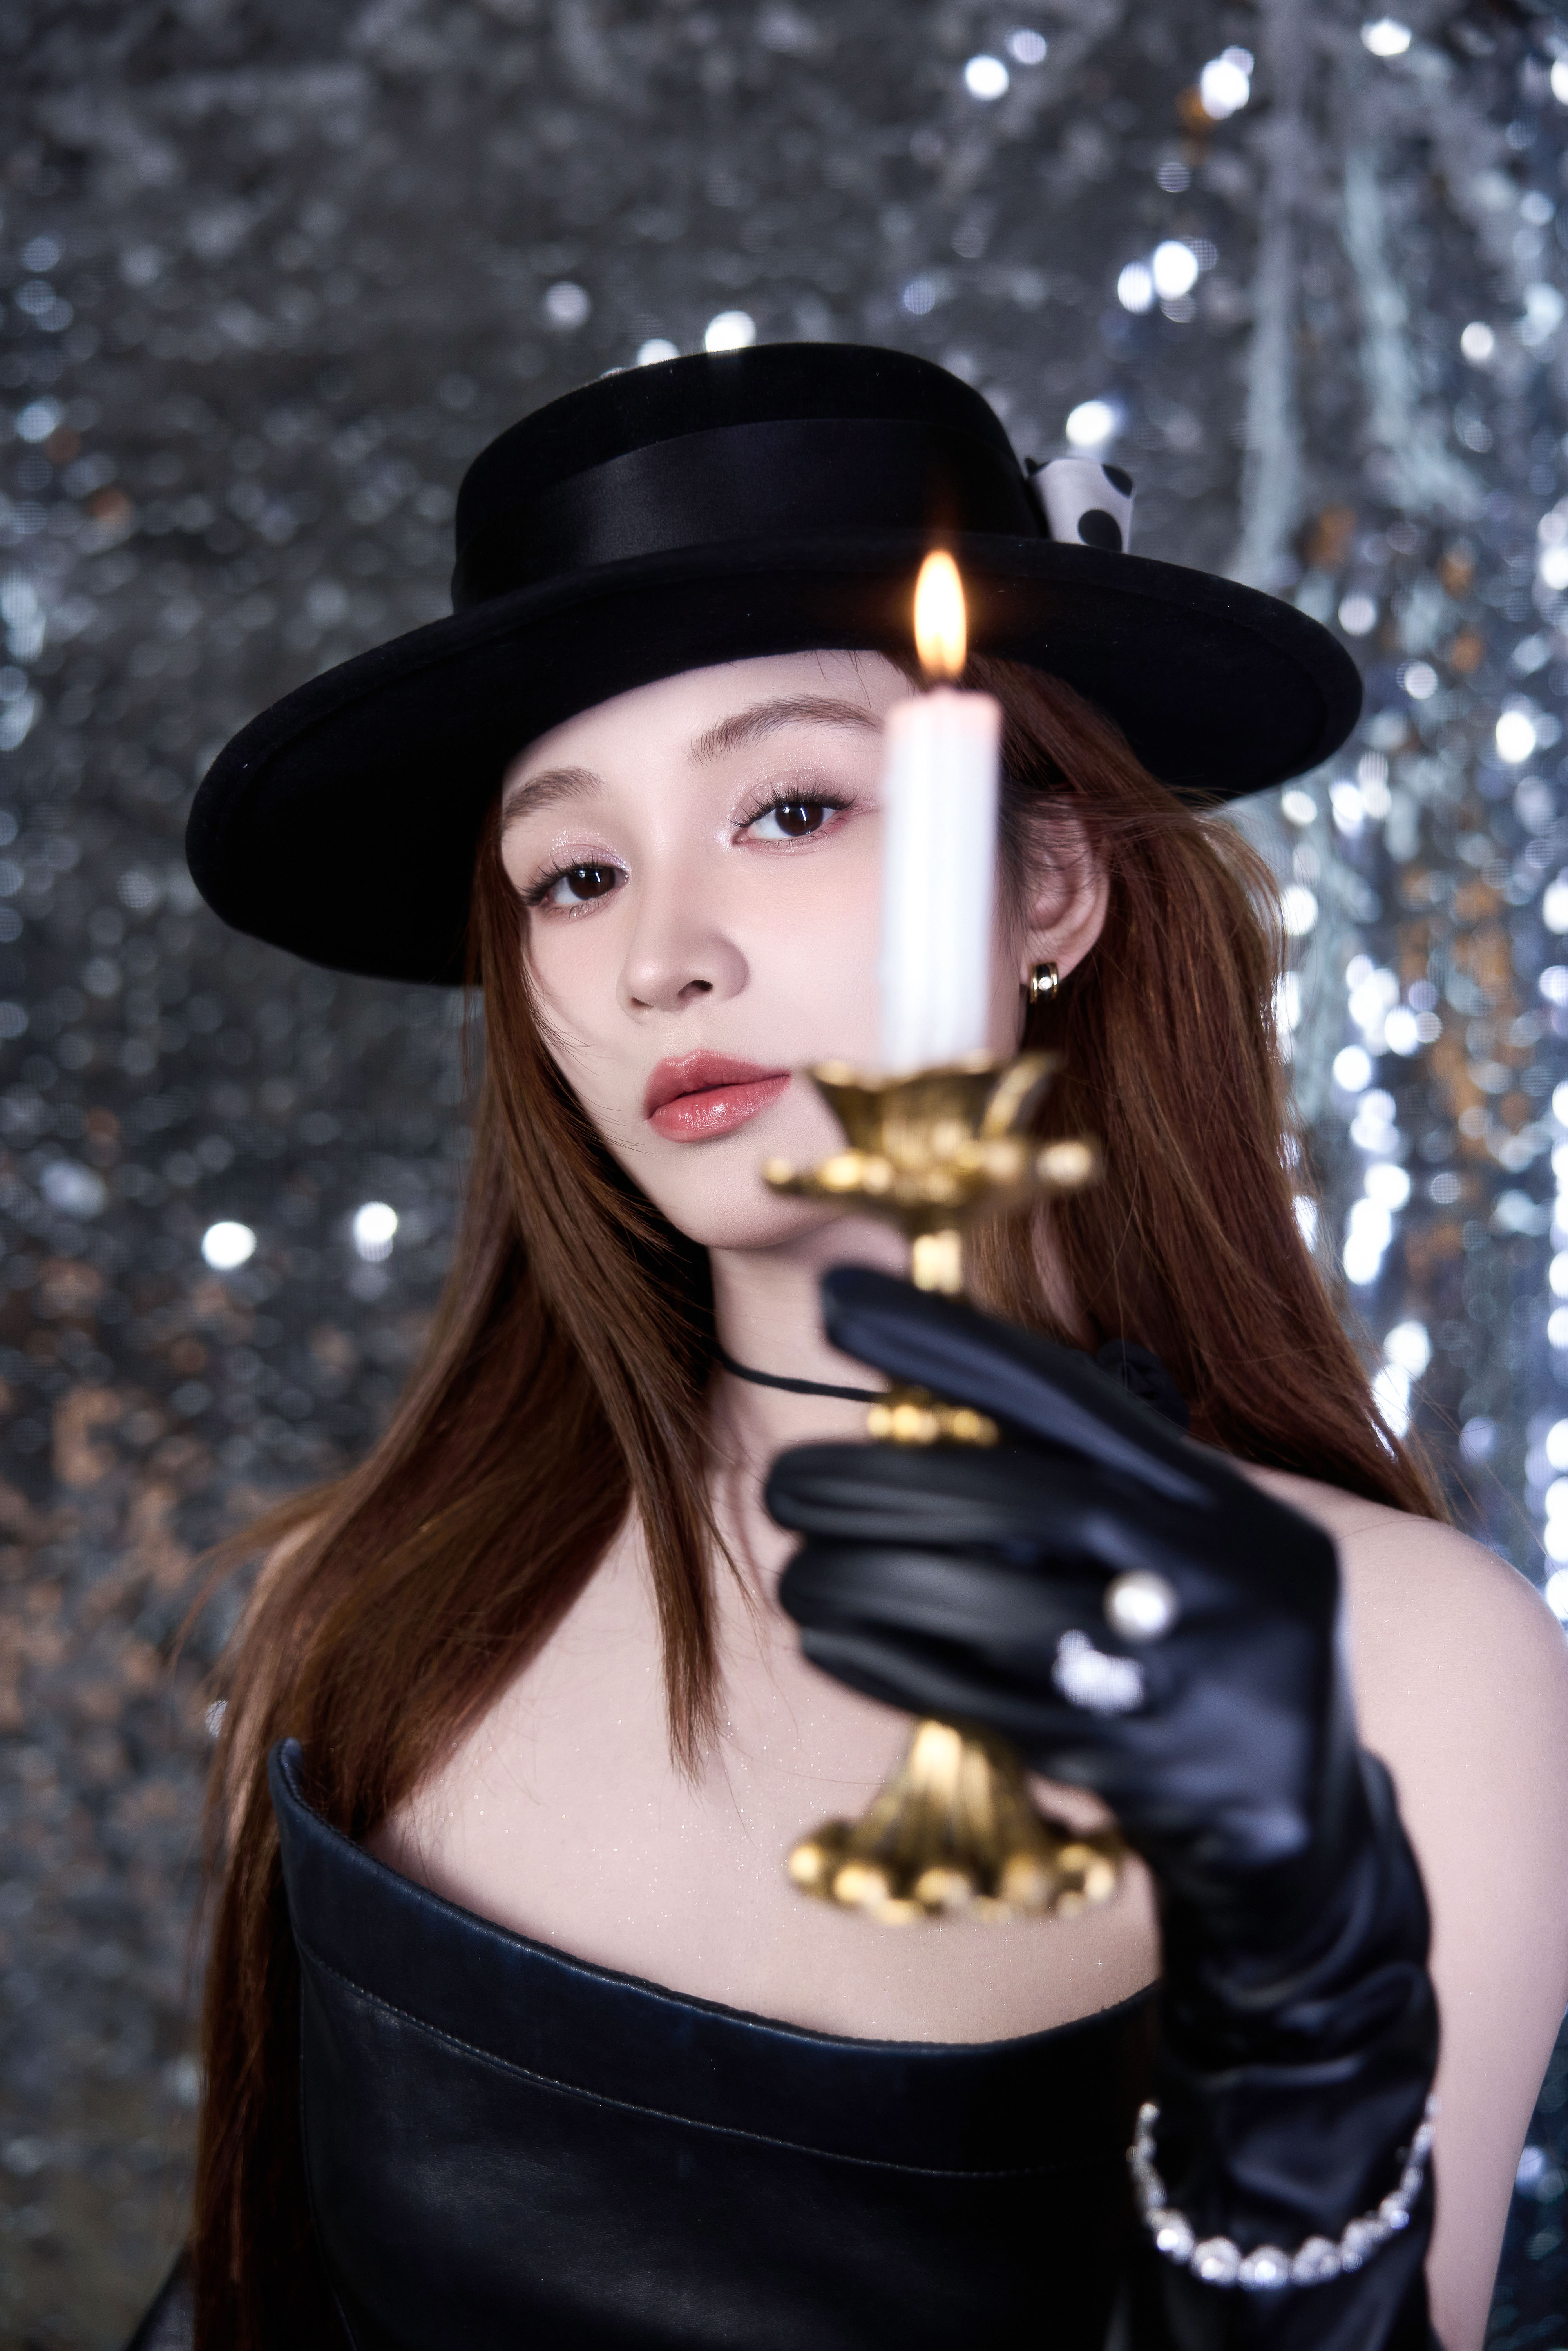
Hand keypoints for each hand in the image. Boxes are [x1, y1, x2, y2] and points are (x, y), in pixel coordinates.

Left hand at [767, 1266, 1352, 1927]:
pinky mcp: (1142, 1765)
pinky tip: (829, 1639)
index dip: (949, 1343)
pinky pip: (991, 1702)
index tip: (838, 1306)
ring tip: (793, 1566)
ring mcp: (1188, 1671)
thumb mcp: (1194, 1548)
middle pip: (1029, 1502)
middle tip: (788, 1482)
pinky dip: (897, 1664)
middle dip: (890, 1485)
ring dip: (874, 1581)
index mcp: (1220, 1498)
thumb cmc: (1208, 1655)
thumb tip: (927, 1410)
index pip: (1070, 1396)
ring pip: (1001, 1608)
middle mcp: (1219, 1568)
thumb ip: (1095, 1483)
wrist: (1306, 1837)